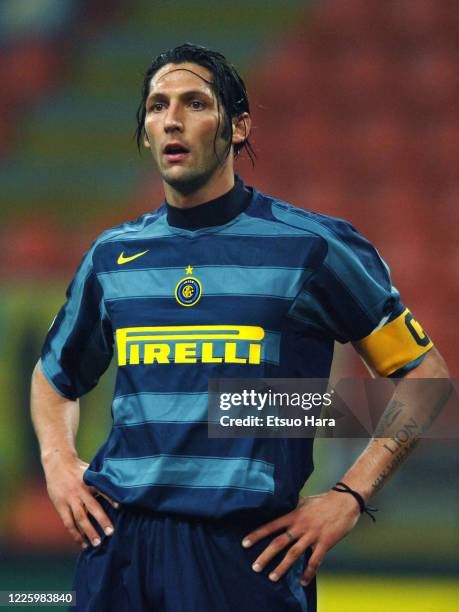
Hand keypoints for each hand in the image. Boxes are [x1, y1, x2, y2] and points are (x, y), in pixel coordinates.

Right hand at [43, 451, 117, 548]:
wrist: (58, 463)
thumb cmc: (79, 468)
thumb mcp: (91, 471)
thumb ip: (101, 480)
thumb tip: (119, 488)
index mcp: (90, 481)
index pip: (102, 490)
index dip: (111, 498)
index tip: (120, 507)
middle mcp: (81, 491)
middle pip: (92, 508)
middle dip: (102, 521)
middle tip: (111, 533)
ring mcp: (70, 499)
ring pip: (80, 518)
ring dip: (89, 532)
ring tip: (97, 543)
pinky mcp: (60, 505)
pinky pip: (68, 522)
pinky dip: (75, 533)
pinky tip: (82, 542)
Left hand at [241, 491, 360, 584]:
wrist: (344, 502)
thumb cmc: (323, 501)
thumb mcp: (303, 500)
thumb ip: (291, 504)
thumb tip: (279, 501)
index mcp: (293, 515)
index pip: (271, 526)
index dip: (257, 534)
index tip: (244, 543)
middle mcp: (300, 526)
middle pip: (279, 542)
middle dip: (265, 555)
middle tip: (255, 567)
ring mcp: (312, 535)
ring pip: (294, 553)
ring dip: (282, 567)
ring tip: (272, 578)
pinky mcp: (325, 542)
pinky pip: (315, 560)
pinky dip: (309, 573)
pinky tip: (302, 582)